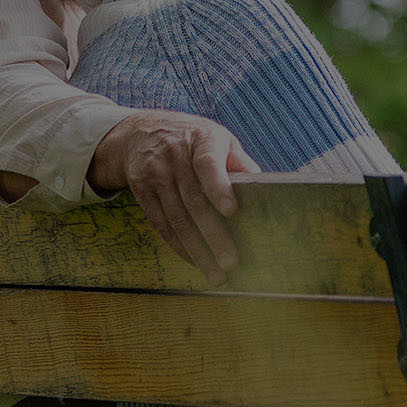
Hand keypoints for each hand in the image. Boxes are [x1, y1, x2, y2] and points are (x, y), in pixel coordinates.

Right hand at [89, 110, 259, 284]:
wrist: (142, 132)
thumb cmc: (194, 140)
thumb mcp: (219, 139)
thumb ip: (240, 163)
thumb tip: (265, 187)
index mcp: (202, 140)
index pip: (208, 163)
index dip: (219, 186)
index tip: (232, 210)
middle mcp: (175, 156)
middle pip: (194, 200)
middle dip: (213, 235)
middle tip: (231, 261)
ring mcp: (155, 174)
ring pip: (177, 219)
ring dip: (197, 250)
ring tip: (216, 274)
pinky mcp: (141, 190)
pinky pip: (161, 224)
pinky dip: (179, 246)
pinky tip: (195, 261)